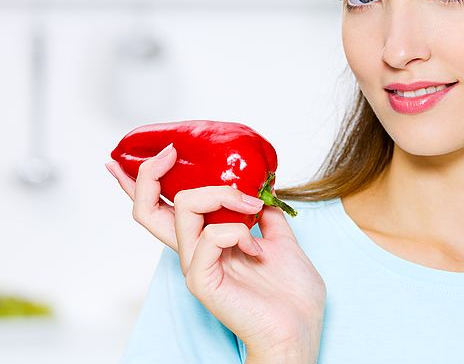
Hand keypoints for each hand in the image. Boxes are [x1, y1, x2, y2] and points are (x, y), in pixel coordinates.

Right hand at [106, 145, 325, 360]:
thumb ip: (266, 217)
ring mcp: (197, 266)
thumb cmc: (292, 294)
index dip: (146, 182)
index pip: (164, 209)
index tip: (156, 151)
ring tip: (253, 209)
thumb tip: (261, 191)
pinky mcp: (203, 282)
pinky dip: (235, 231)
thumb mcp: (282, 241)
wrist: (302, 328)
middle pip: (148, 210)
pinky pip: (207, 238)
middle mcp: (194, 252)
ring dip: (223, 196)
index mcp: (209, 242)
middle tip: (170, 152)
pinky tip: (255, 247)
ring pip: (184, 210)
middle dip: (150, 175)